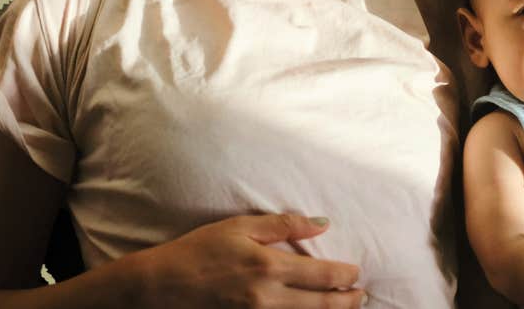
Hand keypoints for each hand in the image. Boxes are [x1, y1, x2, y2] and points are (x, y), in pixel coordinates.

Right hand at [133, 214, 366, 307]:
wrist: (162, 286)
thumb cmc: (199, 250)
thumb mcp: (239, 227)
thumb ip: (283, 224)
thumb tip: (322, 222)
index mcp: (269, 267)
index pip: (323, 275)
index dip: (346, 275)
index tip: (356, 272)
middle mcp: (268, 298)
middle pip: (323, 305)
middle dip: (349, 301)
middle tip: (361, 295)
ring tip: (345, 307)